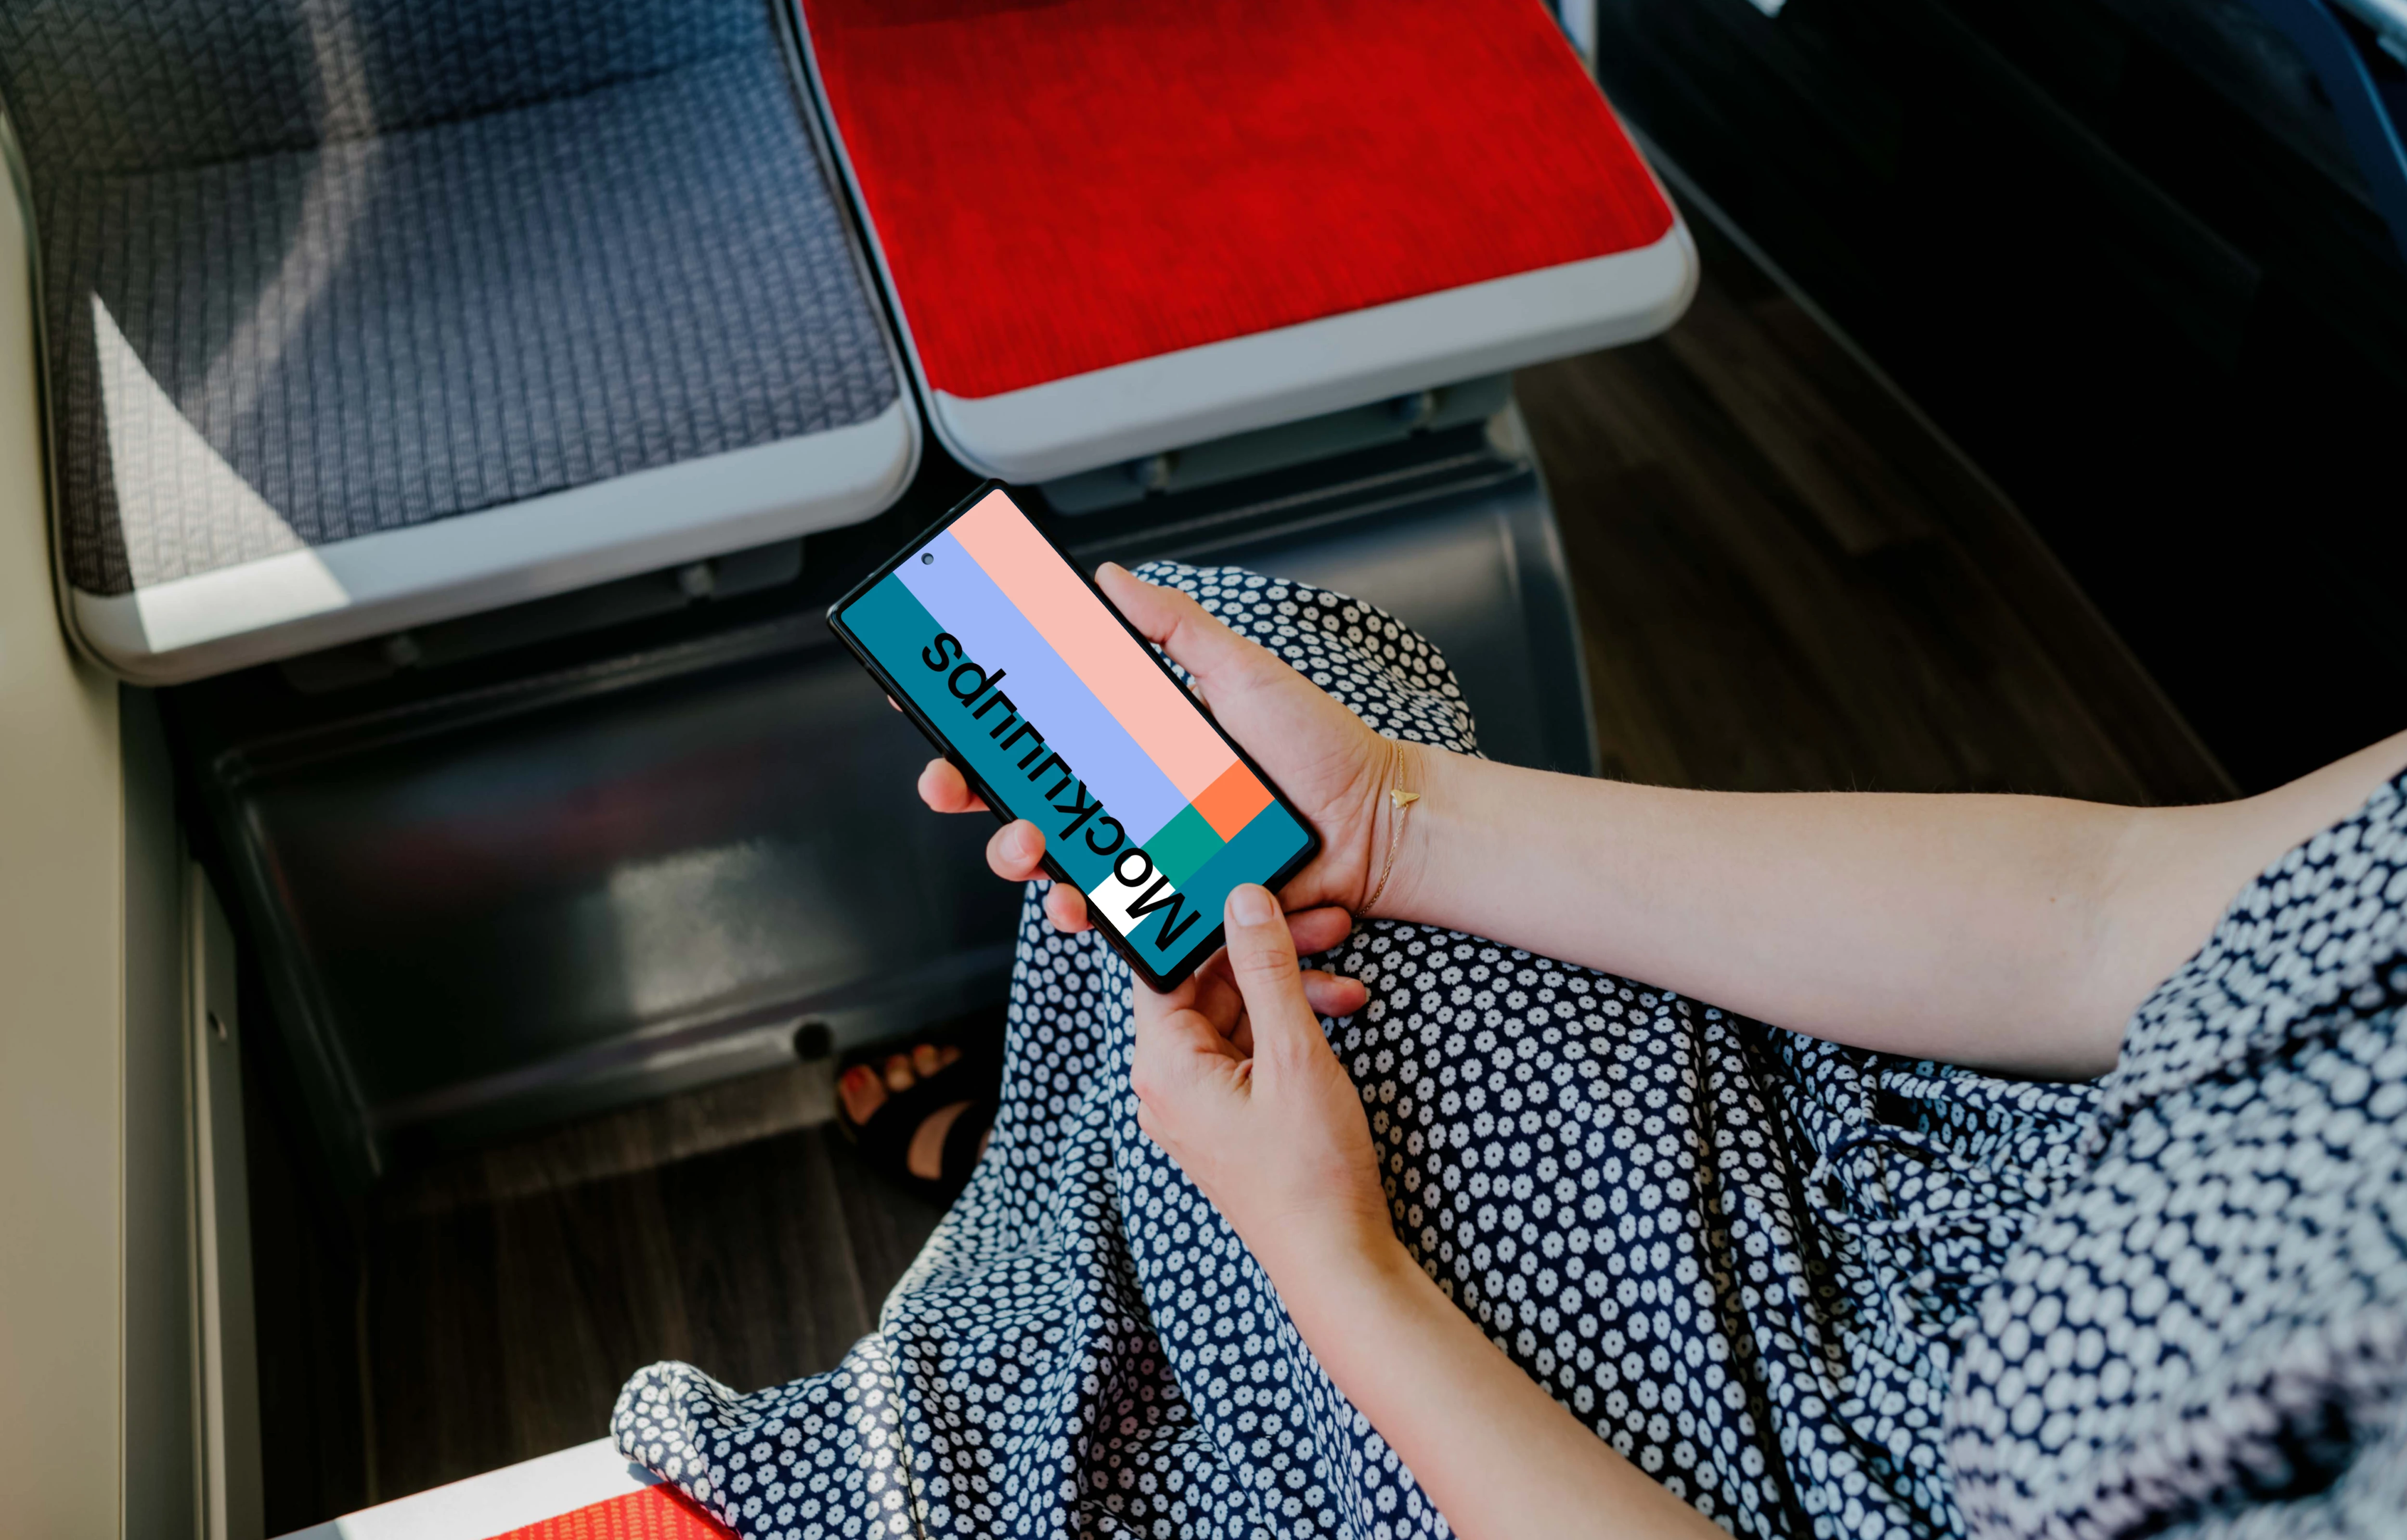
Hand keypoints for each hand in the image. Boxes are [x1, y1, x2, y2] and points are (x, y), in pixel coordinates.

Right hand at [918, 563, 1405, 933]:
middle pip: (1026, 800)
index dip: (981, 730)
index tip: (932, 712)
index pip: (1041, 735)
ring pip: (1055, 863)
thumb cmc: (1319, 749)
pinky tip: (1078, 904)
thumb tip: (1108, 579)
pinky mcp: (1173, 901)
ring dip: (1019, 858)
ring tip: (1025, 847)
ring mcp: (1148, 854)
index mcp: (1135, 745)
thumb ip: (1173, 627)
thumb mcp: (1240, 671)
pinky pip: (1114, 912)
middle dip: (974, 797)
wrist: (1374, 822)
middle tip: (955, 786)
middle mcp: (1132, 801)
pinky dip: (1085, 912)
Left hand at [1129, 884, 1393, 1281]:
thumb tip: (1242, 900)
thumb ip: (1268, 971)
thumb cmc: (1310, 1172)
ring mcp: (1198, 1100)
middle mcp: (1167, 1081)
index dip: (1199, 916)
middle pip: (1205, 983)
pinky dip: (1291, 1024)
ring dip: (1289, 986)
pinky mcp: (1230, 1113)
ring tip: (1350, 975)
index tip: (1238, 879)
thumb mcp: (1295, 1055)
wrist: (1336, 1258)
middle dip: (1266, 949)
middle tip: (1327, 920)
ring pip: (1235, 1012)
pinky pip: (1250, 1046)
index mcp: (1162, 1064)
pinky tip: (1341, 1009)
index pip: (1162, 963)